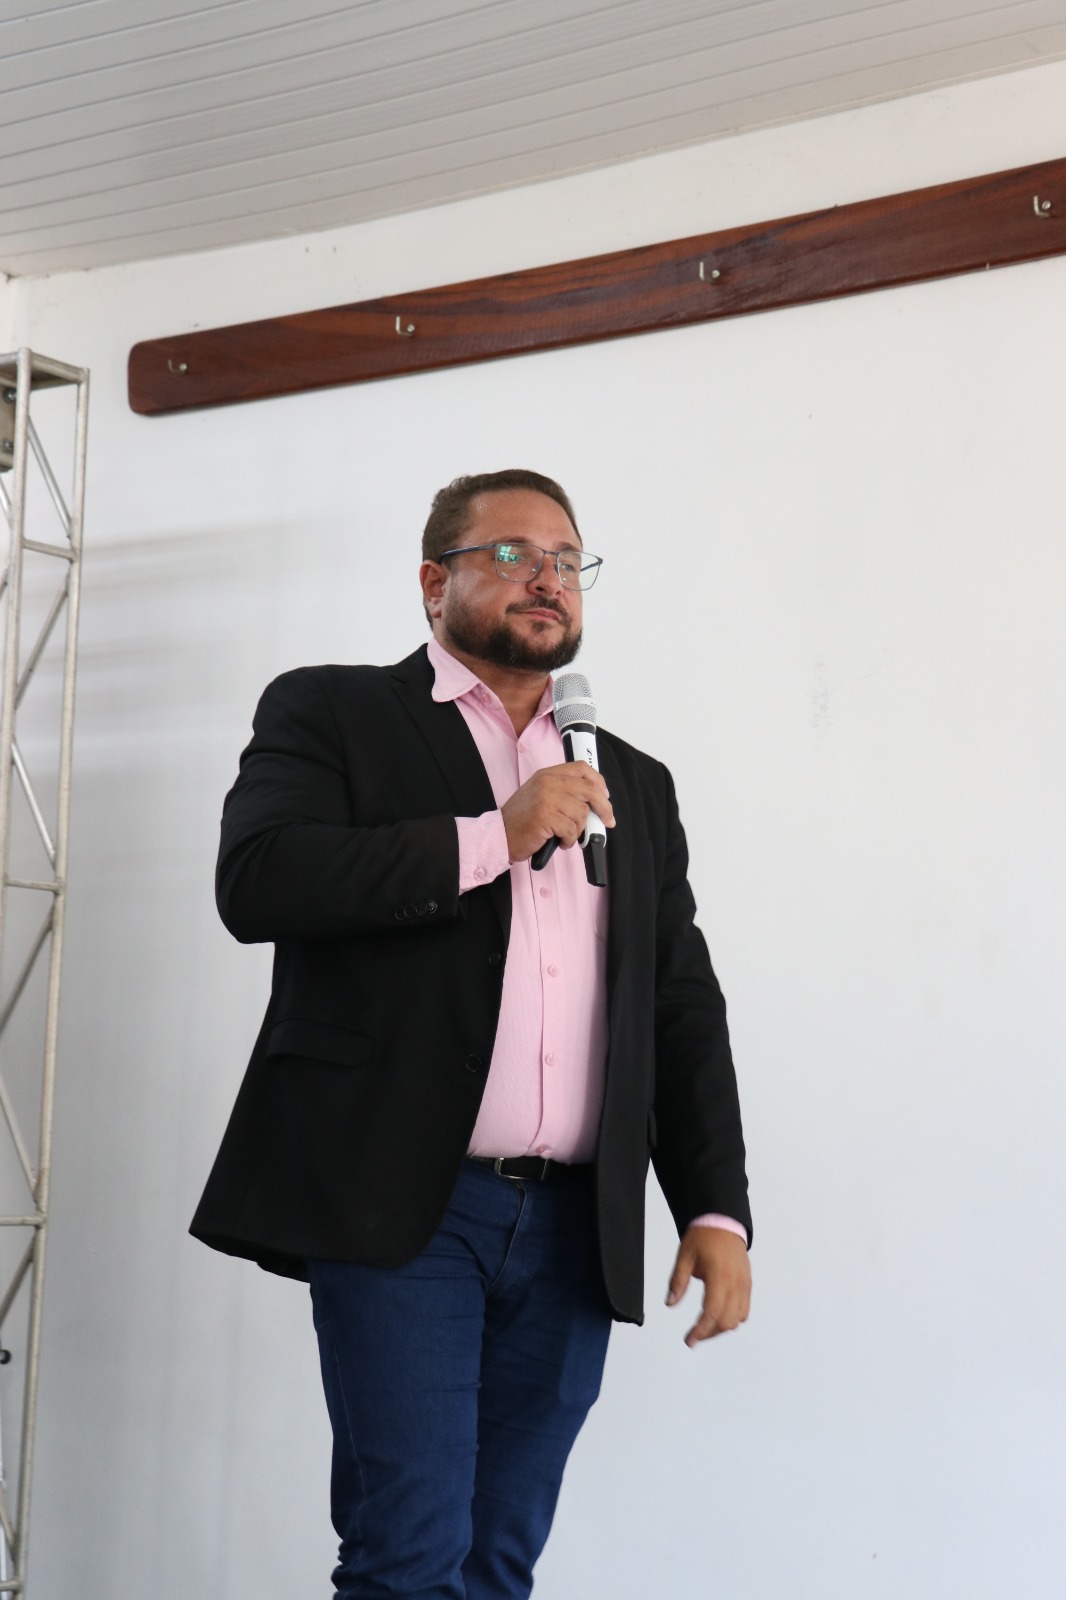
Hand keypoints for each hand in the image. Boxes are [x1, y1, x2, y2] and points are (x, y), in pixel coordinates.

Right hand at [501, 762, 614, 862]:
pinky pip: (572, 829)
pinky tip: (561, 842)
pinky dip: (569, 840)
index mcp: (547, 774)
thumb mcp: (540, 795)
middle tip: (608, 821)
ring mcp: (546, 799)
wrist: (499, 834)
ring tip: (566, 835)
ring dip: (578, 829)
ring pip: (582, 813)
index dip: (598, 782)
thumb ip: (563, 791)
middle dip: (604, 808)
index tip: (605, 796)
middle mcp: (547, 782)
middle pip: (589, 790)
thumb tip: (593, 801)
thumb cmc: (521, 819)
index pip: (581, 768)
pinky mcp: (546, 817)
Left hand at [666, 1227, 750, 1348]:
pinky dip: (733, 1318)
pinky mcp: (748, 1284)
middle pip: (727, 1321)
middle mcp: (735, 1282)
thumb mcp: (684, 1256)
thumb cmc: (703, 1237)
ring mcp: (744, 1284)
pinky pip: (744, 1310)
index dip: (701, 1330)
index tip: (689, 1340)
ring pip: (738, 1319)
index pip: (712, 1312)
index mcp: (718, 1275)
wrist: (723, 1221)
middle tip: (693, 1335)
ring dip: (721, 1327)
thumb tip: (670, 1304)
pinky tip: (718, 1315)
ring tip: (704, 1326)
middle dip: (709, 1332)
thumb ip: (677, 1281)